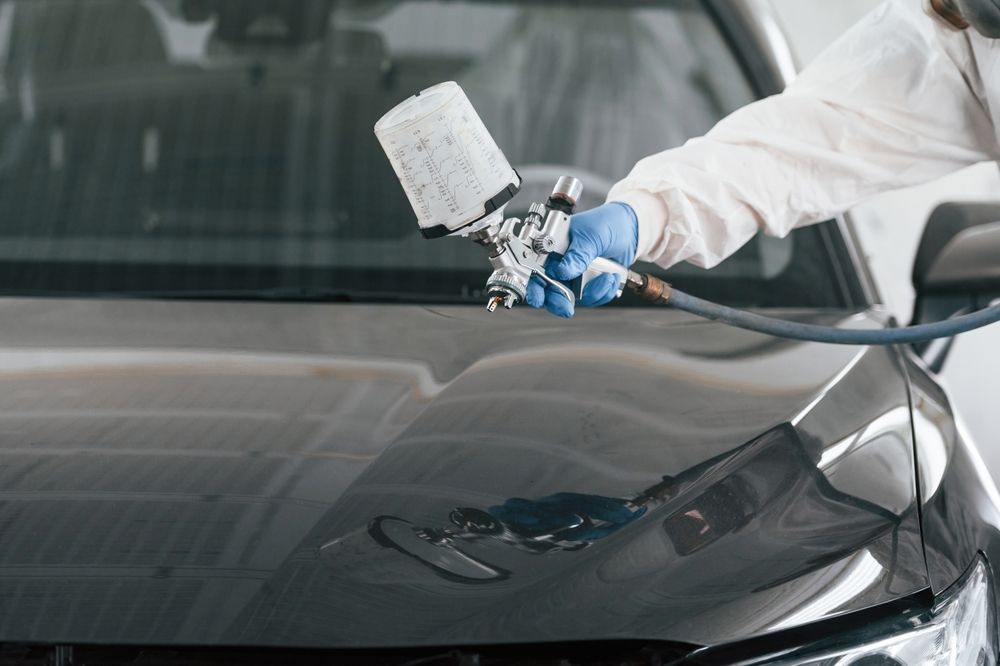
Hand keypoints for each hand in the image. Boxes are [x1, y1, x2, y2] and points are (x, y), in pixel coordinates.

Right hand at [525, 202, 638, 317]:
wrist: (632, 230)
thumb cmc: (607, 223)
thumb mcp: (592, 236)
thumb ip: (578, 255)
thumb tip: (563, 271)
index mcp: (552, 246)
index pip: (535, 268)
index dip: (533, 285)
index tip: (538, 297)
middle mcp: (559, 263)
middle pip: (548, 290)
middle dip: (558, 301)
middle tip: (566, 308)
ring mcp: (573, 275)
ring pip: (571, 298)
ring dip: (592, 293)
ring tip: (608, 276)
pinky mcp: (587, 284)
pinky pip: (590, 298)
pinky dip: (603, 292)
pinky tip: (611, 277)